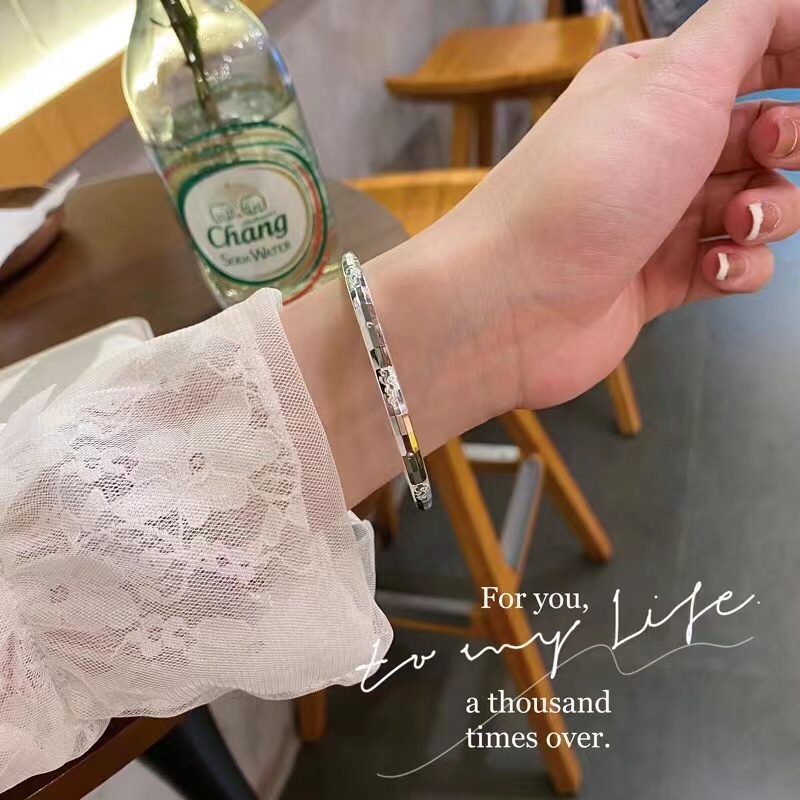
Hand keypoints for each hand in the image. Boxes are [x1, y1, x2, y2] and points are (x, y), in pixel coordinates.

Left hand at [430, 0, 799, 408]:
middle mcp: (657, 149)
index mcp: (654, 87)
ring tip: (735, 223)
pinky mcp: (660, 280)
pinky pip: (733, 266)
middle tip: (766, 152)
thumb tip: (787, 3)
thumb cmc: (584, 187)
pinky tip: (712, 268)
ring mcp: (659, 219)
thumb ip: (744, 26)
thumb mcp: (672, 79)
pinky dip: (739, 266)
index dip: (798, 58)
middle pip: (766, 133)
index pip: (752, 53)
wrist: (512, 300)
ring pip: (759, 203)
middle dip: (788, 141)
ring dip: (771, 212)